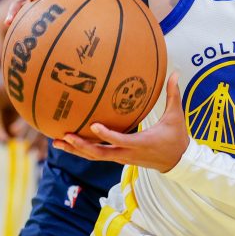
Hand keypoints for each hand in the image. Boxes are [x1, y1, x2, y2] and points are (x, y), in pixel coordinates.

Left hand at [53, 74, 188, 171]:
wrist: (177, 161)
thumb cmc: (176, 137)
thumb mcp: (176, 116)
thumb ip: (173, 95)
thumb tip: (175, 73)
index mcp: (141, 143)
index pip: (120, 140)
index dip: (106, 135)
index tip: (93, 126)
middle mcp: (128, 153)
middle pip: (99, 154)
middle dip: (80, 146)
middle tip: (64, 136)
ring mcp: (122, 157)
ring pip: (95, 156)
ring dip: (76, 150)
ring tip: (57, 141)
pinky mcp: (119, 158)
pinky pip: (98, 155)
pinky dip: (83, 150)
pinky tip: (70, 142)